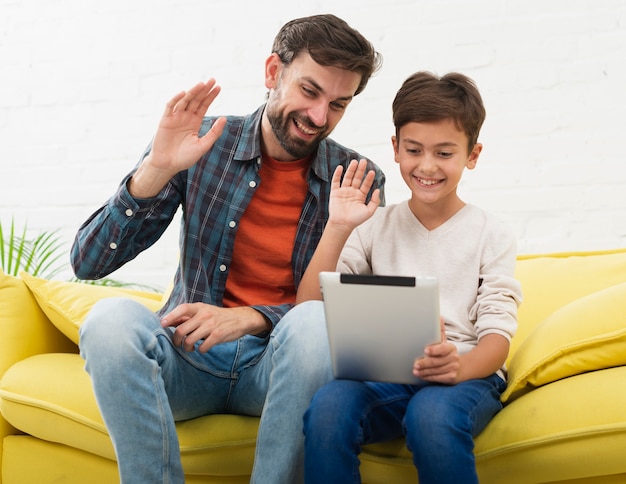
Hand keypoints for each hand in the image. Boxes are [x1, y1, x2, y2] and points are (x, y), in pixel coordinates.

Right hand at [128, 79, 226, 197]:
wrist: (168, 165)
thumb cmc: (185, 157)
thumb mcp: (203, 145)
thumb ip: (214, 133)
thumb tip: (224, 118)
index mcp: (195, 122)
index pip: (204, 105)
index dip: (211, 96)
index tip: (219, 87)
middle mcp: (185, 117)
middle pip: (196, 100)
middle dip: (204, 90)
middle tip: (212, 80)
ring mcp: (175, 117)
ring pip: (185, 101)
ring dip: (193, 92)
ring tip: (202, 84)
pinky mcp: (165, 120)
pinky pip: (170, 107)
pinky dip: (176, 99)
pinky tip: (184, 93)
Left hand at [161, 303, 268, 352]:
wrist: (241, 319)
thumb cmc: (218, 316)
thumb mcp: (204, 311)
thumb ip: (189, 316)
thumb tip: (169, 321)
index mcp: (199, 307)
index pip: (182, 309)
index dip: (170, 317)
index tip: (162, 324)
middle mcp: (204, 315)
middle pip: (181, 330)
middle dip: (176, 340)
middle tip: (178, 344)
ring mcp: (211, 325)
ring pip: (190, 340)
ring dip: (187, 347)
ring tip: (190, 348)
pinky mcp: (218, 336)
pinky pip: (202, 347)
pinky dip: (200, 350)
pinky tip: (203, 348)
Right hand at [327, 159, 380, 230]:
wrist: (342, 224)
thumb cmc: (356, 219)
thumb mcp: (369, 211)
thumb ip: (375, 201)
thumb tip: (378, 190)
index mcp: (361, 196)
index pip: (366, 184)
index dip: (369, 178)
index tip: (372, 171)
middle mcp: (352, 192)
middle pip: (357, 178)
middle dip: (361, 170)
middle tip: (364, 161)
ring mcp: (343, 191)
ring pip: (348, 178)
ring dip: (351, 170)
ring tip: (355, 161)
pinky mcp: (335, 193)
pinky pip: (336, 181)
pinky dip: (337, 174)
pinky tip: (341, 167)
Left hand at [413, 318, 461, 383]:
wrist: (460, 367)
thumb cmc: (446, 353)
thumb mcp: (444, 342)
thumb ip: (440, 331)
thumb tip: (439, 317)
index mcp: (451, 347)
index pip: (442, 348)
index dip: (434, 350)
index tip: (425, 350)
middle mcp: (454, 358)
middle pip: (436, 361)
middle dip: (424, 363)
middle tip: (415, 364)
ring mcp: (454, 368)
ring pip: (436, 371)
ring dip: (424, 371)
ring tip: (415, 370)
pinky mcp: (451, 378)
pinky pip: (437, 378)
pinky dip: (428, 377)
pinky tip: (421, 375)